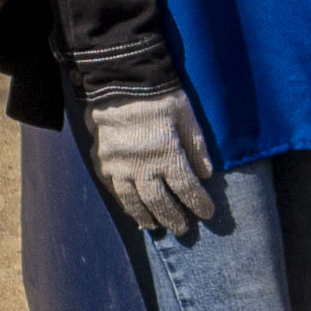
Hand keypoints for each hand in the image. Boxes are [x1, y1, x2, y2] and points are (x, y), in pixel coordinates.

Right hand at [84, 89, 219, 238]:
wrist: (121, 80)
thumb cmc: (160, 95)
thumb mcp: (186, 115)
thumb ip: (196, 147)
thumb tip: (206, 175)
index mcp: (167, 152)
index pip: (186, 187)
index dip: (199, 203)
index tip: (208, 214)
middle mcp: (142, 164)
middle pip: (160, 200)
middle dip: (173, 217)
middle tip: (182, 230)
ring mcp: (119, 165)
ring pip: (134, 200)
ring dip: (146, 216)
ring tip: (155, 227)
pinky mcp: (102, 161)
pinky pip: (113, 189)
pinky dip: (124, 203)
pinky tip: (132, 211)